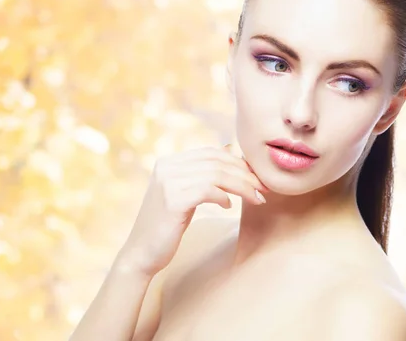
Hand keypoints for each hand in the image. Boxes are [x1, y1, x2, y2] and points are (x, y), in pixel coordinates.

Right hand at [116, 145, 266, 276]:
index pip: (212, 153)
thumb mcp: (185, 194)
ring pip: (216, 175)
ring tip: (256, 199)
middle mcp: (166, 166)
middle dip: (245, 174)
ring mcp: (168, 182)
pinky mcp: (172, 200)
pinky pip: (208, 190)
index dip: (238, 163)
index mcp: (169, 161)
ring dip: (242, 187)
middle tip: (264, 188)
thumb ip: (202, 174)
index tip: (257, 177)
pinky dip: (224, 197)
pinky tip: (228, 206)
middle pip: (217, 162)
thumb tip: (231, 149)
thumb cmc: (168, 225)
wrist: (141, 254)